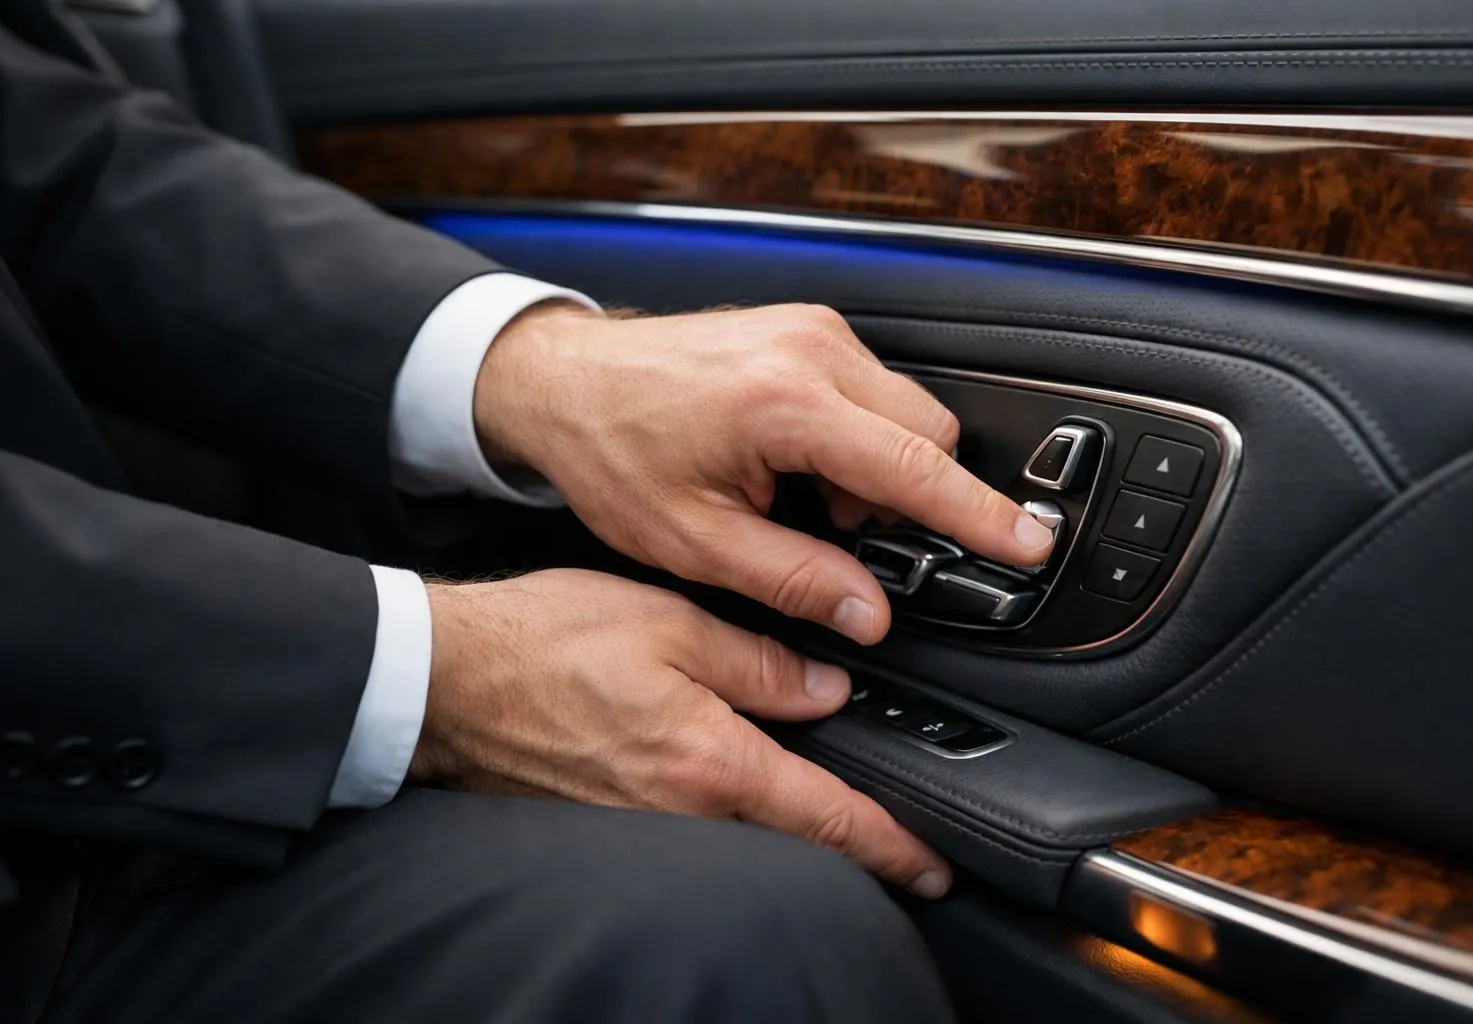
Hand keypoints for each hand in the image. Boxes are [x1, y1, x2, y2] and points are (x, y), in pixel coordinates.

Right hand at [412, 569, 952, 896]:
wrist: (450, 682)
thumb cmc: (544, 644)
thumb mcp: (668, 622)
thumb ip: (756, 660)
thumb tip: (824, 687)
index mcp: (710, 761)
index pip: (827, 817)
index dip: (892, 845)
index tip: (932, 865)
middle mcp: (683, 812)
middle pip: (794, 846)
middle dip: (855, 854)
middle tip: (905, 853)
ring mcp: (646, 827)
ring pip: (747, 844)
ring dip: (797, 838)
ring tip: (837, 822)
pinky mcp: (614, 824)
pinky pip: (697, 833)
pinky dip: (737, 825)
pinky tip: (743, 799)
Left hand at [473, 303, 1055, 643]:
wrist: (565, 380)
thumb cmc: (612, 448)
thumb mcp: (694, 539)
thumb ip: (793, 577)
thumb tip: (865, 611)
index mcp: (785, 403)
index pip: (916, 465)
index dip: (980, 515)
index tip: (1027, 544)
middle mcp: (810, 351)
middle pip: (930, 431)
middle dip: (912, 496)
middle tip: (847, 537)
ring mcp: (811, 331)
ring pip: (905, 410)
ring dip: (880, 468)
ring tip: (804, 502)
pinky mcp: (805, 329)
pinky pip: (871, 390)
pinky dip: (857, 439)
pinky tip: (799, 467)